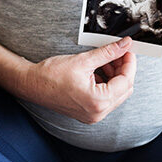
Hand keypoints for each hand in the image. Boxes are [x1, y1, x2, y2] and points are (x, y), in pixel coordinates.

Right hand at [19, 38, 135, 123]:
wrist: (32, 84)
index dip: (129, 63)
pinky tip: (98, 71)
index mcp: (98, 101)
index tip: (127, 50)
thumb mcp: (83, 60)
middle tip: (118, 53)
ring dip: (115, 76)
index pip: (126, 81)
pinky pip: (106, 99)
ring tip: (105, 61)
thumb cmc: (51, 75)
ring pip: (116, 94)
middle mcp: (98, 112)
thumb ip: (108, 53)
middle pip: (124, 90)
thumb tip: (124, 45)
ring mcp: (93, 115)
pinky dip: (106, 84)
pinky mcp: (88, 113)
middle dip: (123, 70)